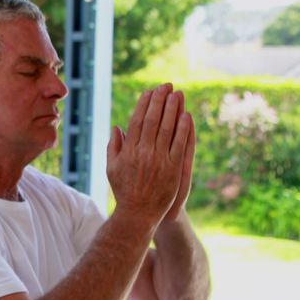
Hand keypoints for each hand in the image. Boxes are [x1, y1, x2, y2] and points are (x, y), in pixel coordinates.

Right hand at [107, 83, 192, 224]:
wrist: (138, 213)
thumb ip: (114, 147)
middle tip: (166, 86)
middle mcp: (143, 153)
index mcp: (128, 151)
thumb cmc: (124, 190)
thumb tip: (117, 127)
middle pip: (152, 120)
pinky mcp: (173, 168)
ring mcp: (159, 160)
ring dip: (173, 109)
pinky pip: (179, 144)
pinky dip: (184, 129)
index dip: (143, 105)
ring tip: (177, 94)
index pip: (136, 121)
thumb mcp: (112, 168)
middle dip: (159, 101)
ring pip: (167, 129)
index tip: (149, 92)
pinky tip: (187, 116)